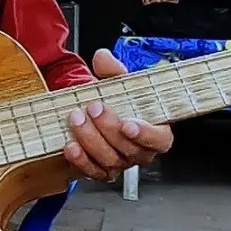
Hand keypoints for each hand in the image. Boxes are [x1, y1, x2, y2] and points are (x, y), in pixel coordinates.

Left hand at [62, 48, 173, 181]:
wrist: (91, 113)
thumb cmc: (114, 101)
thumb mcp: (117, 82)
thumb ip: (113, 70)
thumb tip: (103, 58)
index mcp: (154, 130)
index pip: (160, 140)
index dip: (147, 135)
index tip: (128, 124)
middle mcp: (139, 151)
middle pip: (130, 150)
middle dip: (109, 128)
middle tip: (94, 108)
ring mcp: (120, 164)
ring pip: (110, 161)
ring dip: (91, 140)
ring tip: (77, 119)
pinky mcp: (99, 171)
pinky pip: (92, 172)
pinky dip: (80, 160)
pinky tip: (70, 145)